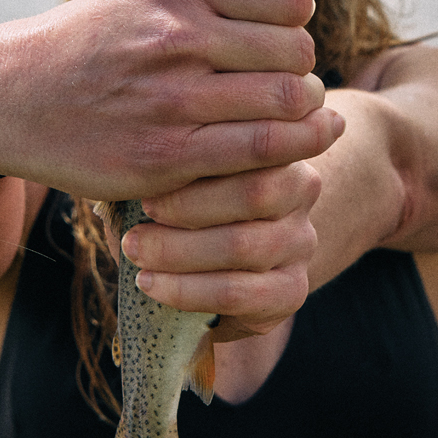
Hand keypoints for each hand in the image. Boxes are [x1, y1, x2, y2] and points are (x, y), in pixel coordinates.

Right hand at [0, 0, 343, 201]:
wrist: (14, 97)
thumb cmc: (95, 38)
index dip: (297, 17)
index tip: (280, 33)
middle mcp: (175, 37)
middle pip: (296, 51)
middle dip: (301, 69)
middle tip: (286, 81)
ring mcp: (171, 100)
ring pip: (288, 102)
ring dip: (301, 112)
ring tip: (286, 113)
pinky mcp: (166, 157)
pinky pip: (260, 151)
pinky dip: (286, 150)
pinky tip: (277, 147)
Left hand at [114, 161, 323, 339]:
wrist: (213, 256)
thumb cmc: (184, 195)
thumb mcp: (179, 166)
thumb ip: (174, 153)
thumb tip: (135, 143)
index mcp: (279, 145)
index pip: (254, 143)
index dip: (200, 160)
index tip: (149, 170)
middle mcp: (301, 191)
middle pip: (255, 193)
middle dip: (188, 205)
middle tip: (142, 211)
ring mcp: (301, 243)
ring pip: (244, 246)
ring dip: (179, 250)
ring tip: (135, 249)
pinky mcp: (292, 291)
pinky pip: (239, 294)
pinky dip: (186, 290)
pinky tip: (150, 283)